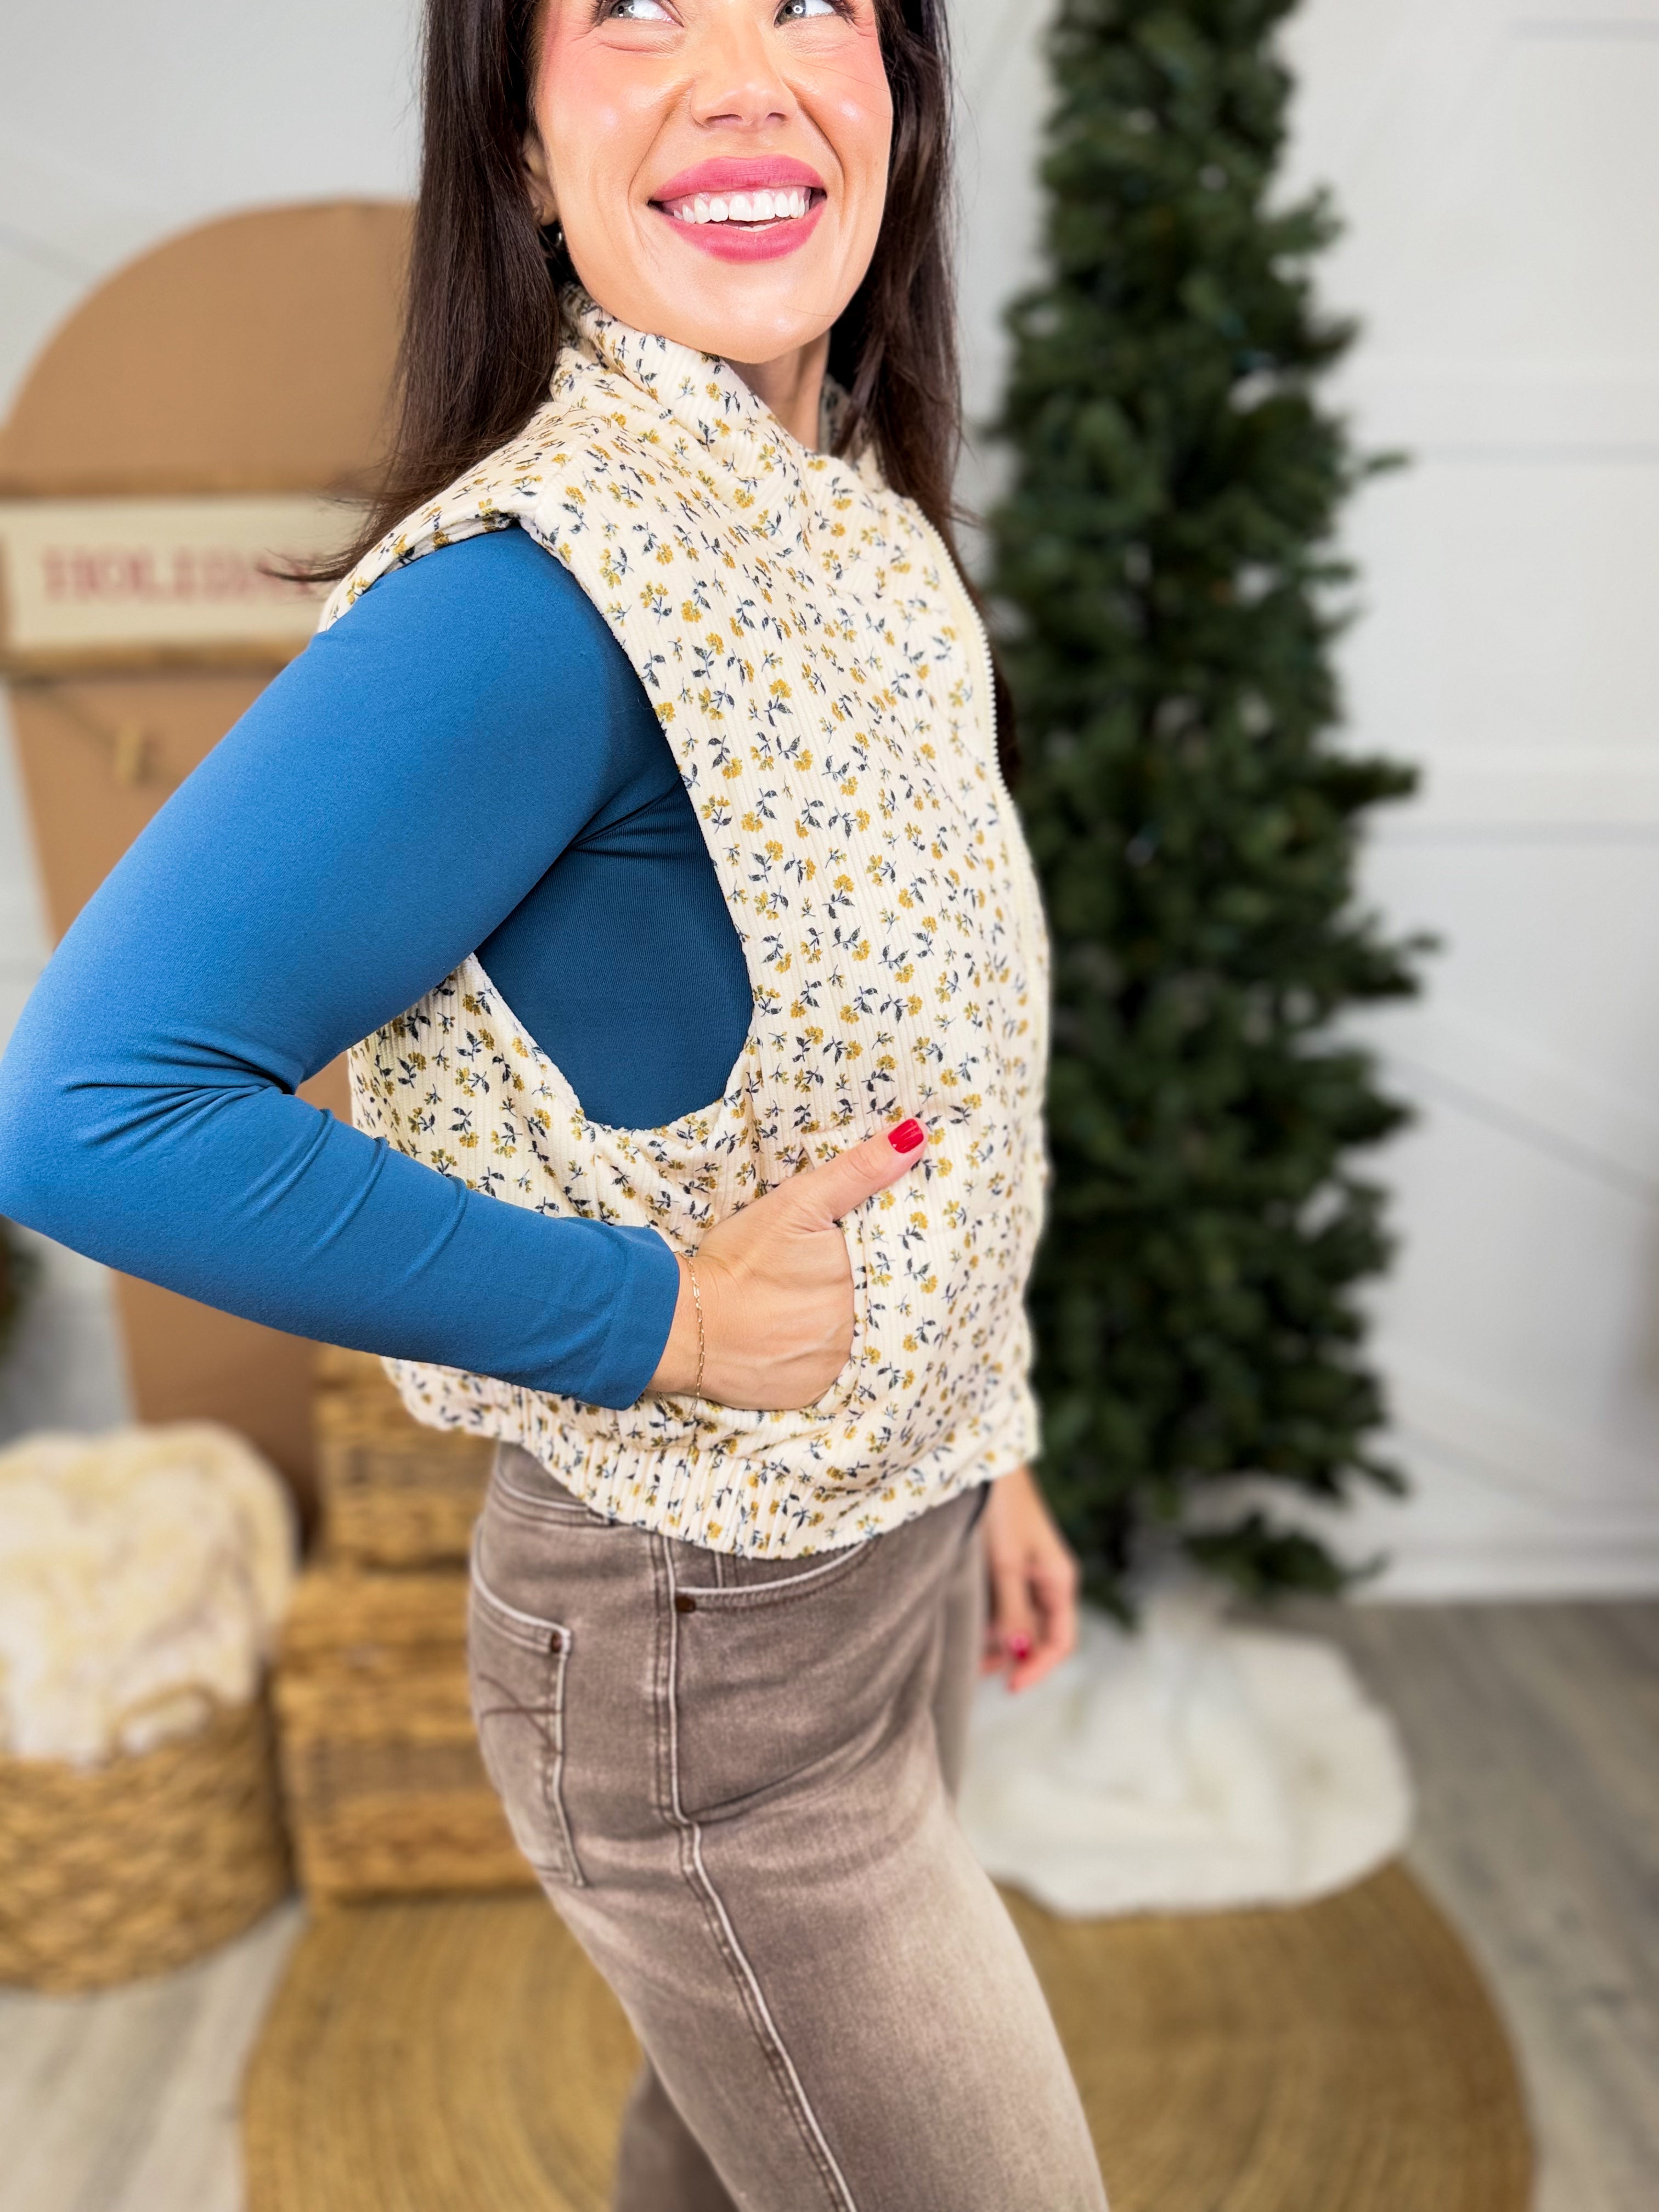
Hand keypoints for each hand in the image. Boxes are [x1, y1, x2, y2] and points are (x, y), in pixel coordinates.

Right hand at [648, 1120, 928, 1410]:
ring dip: (843, 1324)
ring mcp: (836, 1368)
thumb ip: (860, 1171)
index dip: (887, 1255)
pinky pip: (829, 1374)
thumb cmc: (739, 1259)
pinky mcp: (810, 1395)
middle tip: (822, 1277)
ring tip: (807, 1305)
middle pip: (878, 1305)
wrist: (681, 1323)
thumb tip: (916, 1136)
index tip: (866, 1247)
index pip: (897, 1266)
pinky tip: (797, 1337)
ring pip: (855, 1340)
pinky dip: (819, 1357)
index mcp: (865, 1281)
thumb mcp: (798, 1202)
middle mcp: (860, 1332)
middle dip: (863, 1289)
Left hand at [979, 1465, 1080, 1693]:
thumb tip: (1017, 1656)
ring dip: (998, 1642)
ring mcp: (1027, 1571)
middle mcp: (1048, 1580)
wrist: (983, 1460)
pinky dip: (989, 1619)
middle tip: (977, 1672)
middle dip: (1013, 1658)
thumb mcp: (1005, 1565)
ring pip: (1019, 1621)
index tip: (1010, 1688)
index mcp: (1059, 1581)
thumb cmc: (1001, 1508)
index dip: (1038, 1668)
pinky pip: (1004, 1603)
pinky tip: (966, 1625)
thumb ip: (1012, 1612)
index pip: (1061, 1641)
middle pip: (1039, 1635)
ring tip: (966, 1653)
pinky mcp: (1006, 1562)